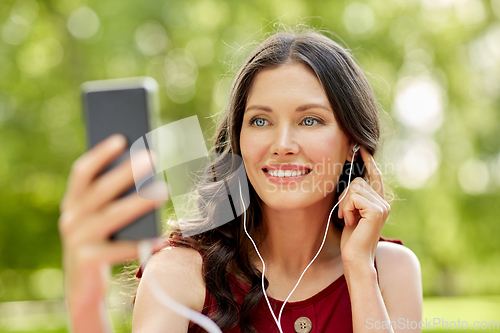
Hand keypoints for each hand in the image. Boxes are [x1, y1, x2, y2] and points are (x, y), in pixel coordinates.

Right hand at [58, 134, 166, 316]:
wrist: (83, 288)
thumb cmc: (101, 244)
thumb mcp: (101, 219)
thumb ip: (113, 199)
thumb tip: (145, 173)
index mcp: (73, 203)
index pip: (82, 172)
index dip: (100, 155)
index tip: (122, 139)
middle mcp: (70, 218)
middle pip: (101, 190)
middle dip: (126, 172)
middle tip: (152, 157)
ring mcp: (76, 240)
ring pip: (112, 216)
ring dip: (139, 202)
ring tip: (164, 190)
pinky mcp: (86, 261)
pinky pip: (118, 251)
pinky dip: (141, 245)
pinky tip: (162, 239)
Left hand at [338, 146, 389, 267]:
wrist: (355, 258)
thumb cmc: (351, 238)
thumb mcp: (352, 213)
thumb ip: (354, 197)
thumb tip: (350, 179)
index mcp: (379, 202)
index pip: (375, 176)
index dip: (368, 161)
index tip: (361, 149)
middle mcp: (384, 202)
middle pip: (357, 181)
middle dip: (344, 196)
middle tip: (345, 215)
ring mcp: (382, 206)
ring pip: (354, 188)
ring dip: (344, 204)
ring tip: (349, 219)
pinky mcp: (377, 210)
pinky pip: (353, 197)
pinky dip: (346, 208)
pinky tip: (350, 221)